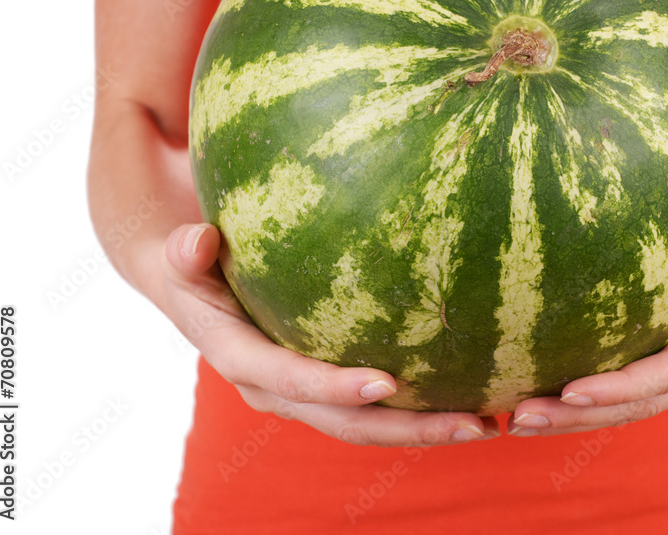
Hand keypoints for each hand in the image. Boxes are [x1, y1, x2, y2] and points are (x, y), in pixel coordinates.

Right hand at [160, 223, 498, 445]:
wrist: (195, 293)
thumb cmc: (195, 268)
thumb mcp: (181, 257)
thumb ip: (185, 253)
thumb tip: (198, 239)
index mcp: (243, 361)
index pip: (293, 381)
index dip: (335, 388)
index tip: (388, 383)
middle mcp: (278, 390)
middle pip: (347, 423)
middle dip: (406, 428)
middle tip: (468, 423)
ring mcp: (307, 395)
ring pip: (369, 425)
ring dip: (425, 428)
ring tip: (486, 424)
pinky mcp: (329, 386)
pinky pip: (376, 406)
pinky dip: (420, 407)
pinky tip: (471, 396)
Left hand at [505, 182, 667, 436]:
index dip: (626, 384)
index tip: (571, 390)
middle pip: (645, 401)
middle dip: (584, 414)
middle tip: (520, 417)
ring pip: (637, 403)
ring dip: (577, 416)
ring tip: (516, 418)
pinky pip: (638, 385)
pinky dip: (592, 397)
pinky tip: (543, 388)